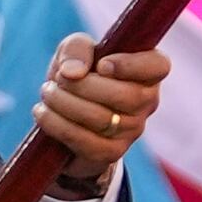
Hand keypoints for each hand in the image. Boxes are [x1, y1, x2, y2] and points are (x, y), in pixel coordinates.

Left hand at [31, 35, 165, 196]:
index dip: (131, 65)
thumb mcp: (75, 51)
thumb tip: (74, 72)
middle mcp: (147, 102)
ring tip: (47, 93)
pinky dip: (58, 125)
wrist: (68, 118)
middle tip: (58, 79)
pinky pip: (86, 142)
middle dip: (84, 86)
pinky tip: (43, 114)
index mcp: (147, 71)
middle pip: (127, 95)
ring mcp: (133, 130)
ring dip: (65, 103)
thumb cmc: (80, 75)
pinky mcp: (112, 152)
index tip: (101, 65)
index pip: (158, 66)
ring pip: (103, 119)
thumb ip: (77, 48)